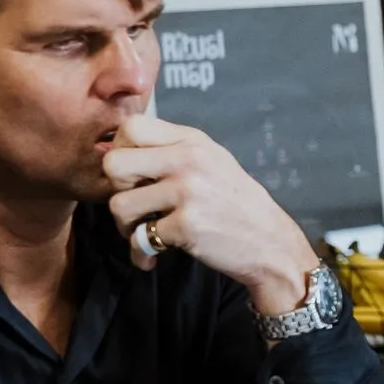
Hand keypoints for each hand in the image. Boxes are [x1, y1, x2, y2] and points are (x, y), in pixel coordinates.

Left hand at [102, 113, 316, 314]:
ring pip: (119, 205)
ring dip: (125, 227)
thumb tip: (117, 148)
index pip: (131, 126)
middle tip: (137, 204)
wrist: (269, 242)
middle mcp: (189, 160)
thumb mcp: (211, 161)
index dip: (120, 150)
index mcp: (192, 140)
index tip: (133, 174)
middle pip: (113, 163)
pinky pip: (139, 239)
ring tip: (143, 232)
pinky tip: (154, 257)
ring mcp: (188, 192)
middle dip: (117, 190)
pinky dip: (142, 253)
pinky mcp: (187, 225)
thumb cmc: (235, 204)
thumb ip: (171, 150)